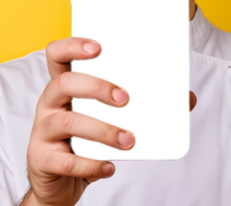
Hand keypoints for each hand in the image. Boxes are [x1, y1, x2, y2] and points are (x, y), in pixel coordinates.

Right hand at [22, 36, 197, 205]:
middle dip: (98, 88)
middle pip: (64, 83)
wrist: (60, 183)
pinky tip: (109, 167)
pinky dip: (92, 164)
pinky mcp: (42, 158)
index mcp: (65, 88)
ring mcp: (43, 131)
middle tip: (126, 100)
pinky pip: (66, 160)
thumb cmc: (84, 144)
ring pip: (68, 122)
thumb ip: (144, 107)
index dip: (73, 46)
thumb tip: (187, 98)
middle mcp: (50, 104)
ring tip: (128, 141)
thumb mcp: (111, 121)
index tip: (98, 47)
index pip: (58, 56)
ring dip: (103, 131)